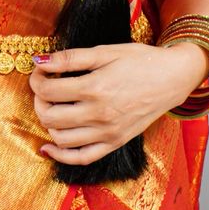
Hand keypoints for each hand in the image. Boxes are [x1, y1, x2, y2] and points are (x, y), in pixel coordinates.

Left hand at [28, 41, 208, 165]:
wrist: (172, 78)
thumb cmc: (139, 61)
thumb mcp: (105, 51)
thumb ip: (70, 58)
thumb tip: (39, 61)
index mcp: (95, 88)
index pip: (48, 90)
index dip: (36, 80)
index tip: (40, 71)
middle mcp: (99, 115)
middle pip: (49, 116)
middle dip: (38, 100)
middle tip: (44, 88)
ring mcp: (107, 133)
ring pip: (60, 138)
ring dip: (48, 123)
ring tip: (52, 107)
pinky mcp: (115, 143)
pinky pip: (81, 158)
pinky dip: (61, 155)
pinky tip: (49, 147)